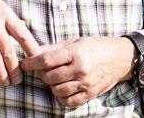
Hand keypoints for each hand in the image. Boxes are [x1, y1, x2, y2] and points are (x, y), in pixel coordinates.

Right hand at [0, 0, 38, 84]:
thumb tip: (23, 26)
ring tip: (5, 83)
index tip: (38, 60)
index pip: (22, 34)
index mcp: (3, 12)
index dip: (31, 49)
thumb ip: (8, 17)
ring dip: (1, 74)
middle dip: (15, 69)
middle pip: (9, 51)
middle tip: (18, 80)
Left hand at [21, 36, 135, 107]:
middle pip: (50, 76)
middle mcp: (80, 69)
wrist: (120, 58)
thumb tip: (34, 51)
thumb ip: (54, 48)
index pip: (47, 59)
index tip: (24, 63)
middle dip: (41, 73)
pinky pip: (68, 101)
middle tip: (42, 69)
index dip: (32, 62)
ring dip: (51, 85)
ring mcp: (85, 84)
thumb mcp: (75, 41)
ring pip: (57, 90)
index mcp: (75, 52)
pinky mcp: (89, 95)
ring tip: (54, 77)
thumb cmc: (96, 46)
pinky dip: (60, 96)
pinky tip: (61, 88)